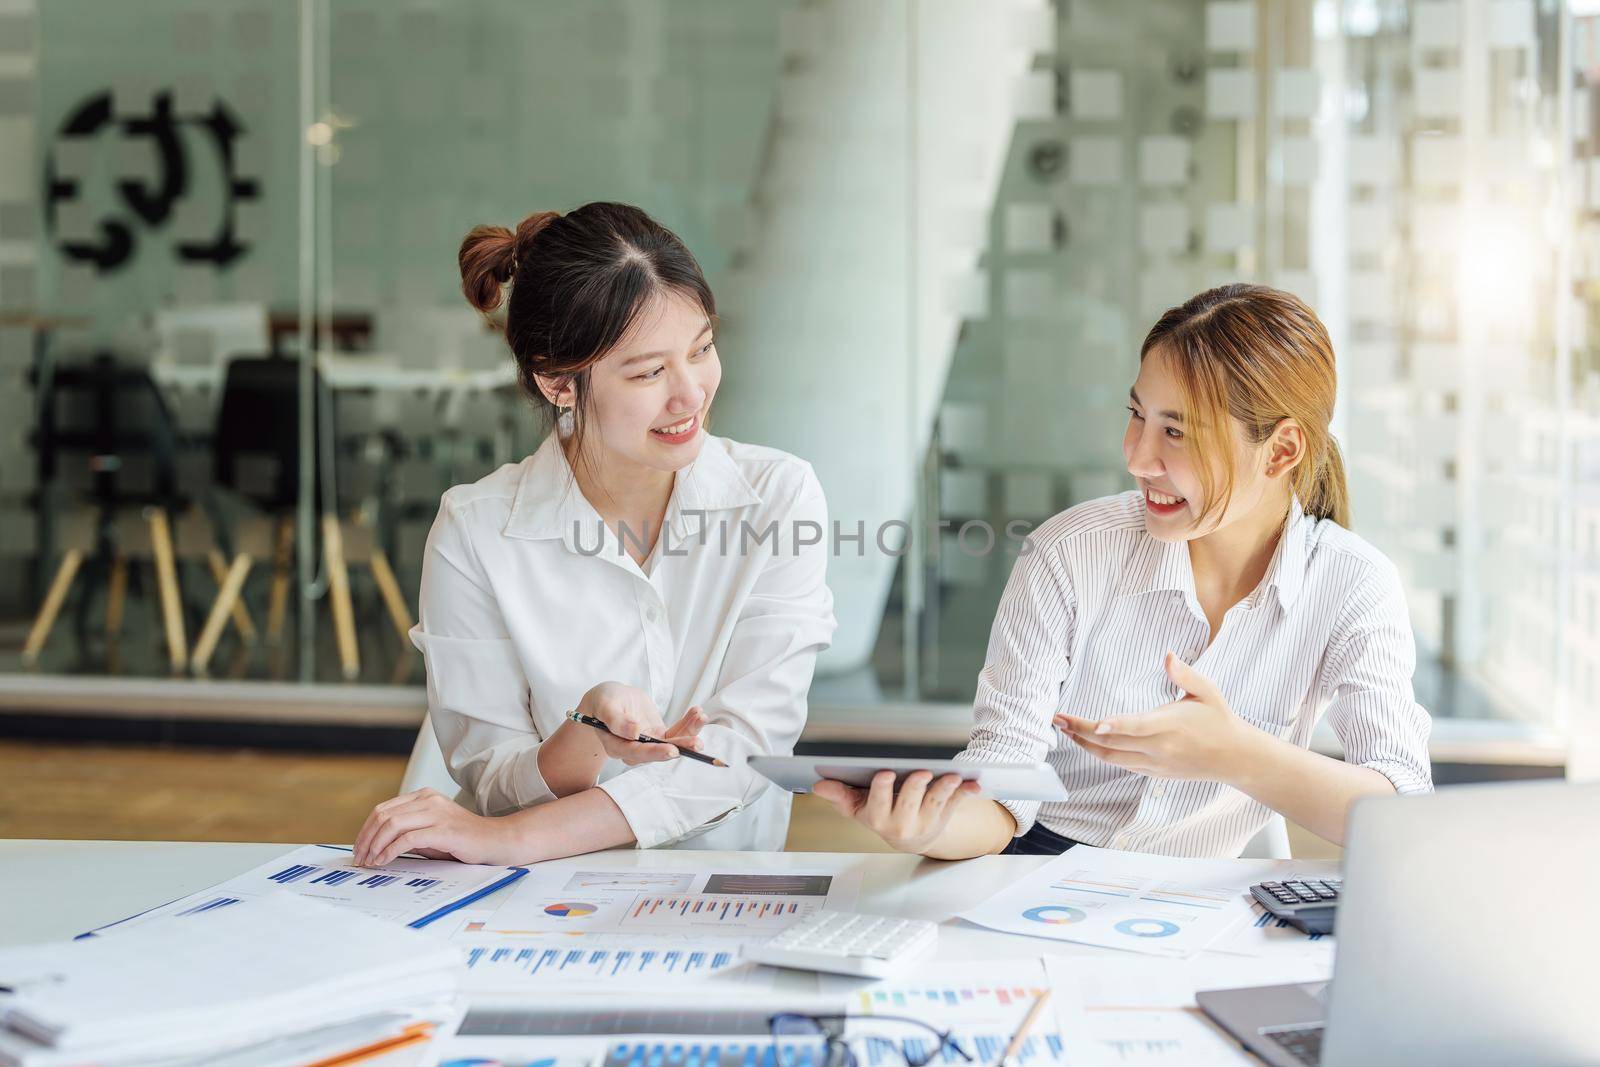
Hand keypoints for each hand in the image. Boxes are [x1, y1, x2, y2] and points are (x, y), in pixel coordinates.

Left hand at [351, 787, 516, 866]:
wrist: (494, 840)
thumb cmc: (462, 839)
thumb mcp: (429, 829)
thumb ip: (407, 830)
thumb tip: (376, 844)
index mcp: (423, 796)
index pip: (383, 809)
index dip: (365, 829)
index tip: (359, 848)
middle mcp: (428, 799)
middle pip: (383, 815)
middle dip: (366, 839)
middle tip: (360, 858)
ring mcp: (436, 813)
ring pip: (391, 824)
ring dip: (375, 845)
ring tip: (370, 861)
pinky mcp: (443, 830)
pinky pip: (407, 838)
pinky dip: (390, 851)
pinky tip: (384, 860)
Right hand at [574, 682, 707, 764]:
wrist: (609, 700)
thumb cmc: (603, 702)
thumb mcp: (605, 705)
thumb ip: (616, 720)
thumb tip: (633, 733)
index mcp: (617, 747)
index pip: (637, 753)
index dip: (655, 752)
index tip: (672, 750)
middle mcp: (634, 750)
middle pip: (659, 752)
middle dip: (680, 747)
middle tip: (698, 742)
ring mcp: (649, 743)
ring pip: (672, 743)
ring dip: (689, 733)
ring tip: (701, 717)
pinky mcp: (658, 735)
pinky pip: (676, 732)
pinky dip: (688, 723)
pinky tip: (697, 712)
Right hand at [811, 770, 981, 853]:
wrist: (911, 837)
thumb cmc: (881, 814)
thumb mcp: (858, 807)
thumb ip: (839, 795)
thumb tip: (818, 785)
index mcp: (878, 817)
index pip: (878, 802)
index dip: (882, 789)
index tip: (885, 774)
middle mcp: (902, 824)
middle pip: (909, 802)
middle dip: (915, 787)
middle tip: (921, 772)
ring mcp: (925, 821)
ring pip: (936, 803)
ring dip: (945, 789)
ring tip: (951, 776)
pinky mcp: (944, 817)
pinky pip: (957, 803)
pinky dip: (967, 792)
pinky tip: (974, 783)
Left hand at [1054, 651, 1257, 781]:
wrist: (1235, 757)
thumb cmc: (1219, 719)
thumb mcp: (1207, 691)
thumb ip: (1185, 673)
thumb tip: (1168, 655)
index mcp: (1170, 726)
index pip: (1137, 727)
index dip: (1114, 726)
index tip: (1094, 723)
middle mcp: (1159, 748)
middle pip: (1113, 743)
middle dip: (1082, 731)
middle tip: (1058, 719)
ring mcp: (1155, 763)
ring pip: (1112, 758)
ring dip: (1085, 744)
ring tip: (1065, 729)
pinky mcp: (1153, 772)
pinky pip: (1120, 764)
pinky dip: (1100, 753)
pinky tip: (1086, 741)